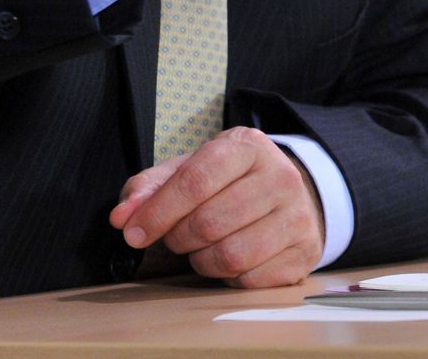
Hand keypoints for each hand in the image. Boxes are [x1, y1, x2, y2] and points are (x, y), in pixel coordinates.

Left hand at [109, 126, 324, 286]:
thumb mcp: (189, 171)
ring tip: (203, 248)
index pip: (196, 181)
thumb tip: (122, 217)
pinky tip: (232, 260)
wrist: (288, 197)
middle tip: (176, 237)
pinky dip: (229, 278)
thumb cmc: (228, 184)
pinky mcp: (305, 252)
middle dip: (179, 238)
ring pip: (230, 256)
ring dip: (202, 261)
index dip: (157, 212)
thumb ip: (149, 189)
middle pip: (209, 223)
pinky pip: (250, 280)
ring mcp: (298, 216)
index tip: (132, 232)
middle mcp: (281, 176)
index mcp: (249, 147)